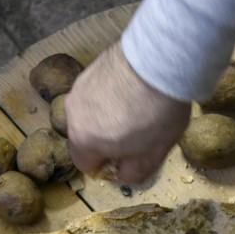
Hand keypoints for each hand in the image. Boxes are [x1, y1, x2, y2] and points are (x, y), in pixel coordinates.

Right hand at [65, 41, 190, 180]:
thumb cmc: (156, 113)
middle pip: (84, 136)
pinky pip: (95, 90)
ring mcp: (80, 86)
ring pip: (88, 111)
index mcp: (83, 140)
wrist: (161, 60)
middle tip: (133, 133)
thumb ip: (133, 172)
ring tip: (133, 108)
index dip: (104, 165)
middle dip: (103, 139)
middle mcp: (73, 113)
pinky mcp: (90, 66)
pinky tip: (131, 89)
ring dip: (104, 115)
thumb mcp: (152, 154)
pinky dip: (108, 94)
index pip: (83, 164)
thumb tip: (122, 174)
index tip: (124, 158)